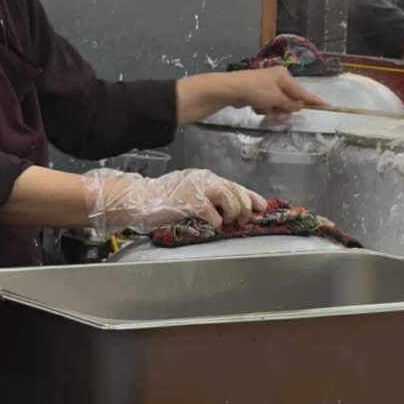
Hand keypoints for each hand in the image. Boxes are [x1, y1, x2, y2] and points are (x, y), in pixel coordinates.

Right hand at [82, 167, 266, 234]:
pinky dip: (217, 222)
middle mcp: (205, 180)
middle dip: (244, 207)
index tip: (262, 206)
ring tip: (227, 221)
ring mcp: (198, 190)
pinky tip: (213, 225)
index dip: (251, 197)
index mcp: (206, 178)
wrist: (142, 198)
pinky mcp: (192, 202)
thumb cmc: (165, 199)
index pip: (235, 186)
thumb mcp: (190, 192)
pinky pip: (214, 214)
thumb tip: (231, 209)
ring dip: (233, 213)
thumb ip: (209, 197)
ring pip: (230, 200)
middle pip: (237, 192)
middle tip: (243, 220)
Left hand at [228, 66, 327, 119]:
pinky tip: (255, 106)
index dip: (312, 100)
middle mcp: (277, 78)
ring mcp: (266, 85)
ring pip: (277, 103)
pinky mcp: (257, 92)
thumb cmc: (256, 91)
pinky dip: (263, 108)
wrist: (231, 89)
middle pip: (289, 99)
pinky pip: (267, 104)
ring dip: (272, 110)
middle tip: (279, 116)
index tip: (325, 104)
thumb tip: (298, 106)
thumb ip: (289, 104)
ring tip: (263, 109)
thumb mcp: (276, 98)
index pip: (302, 91)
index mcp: (284, 76)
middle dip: (284, 109)